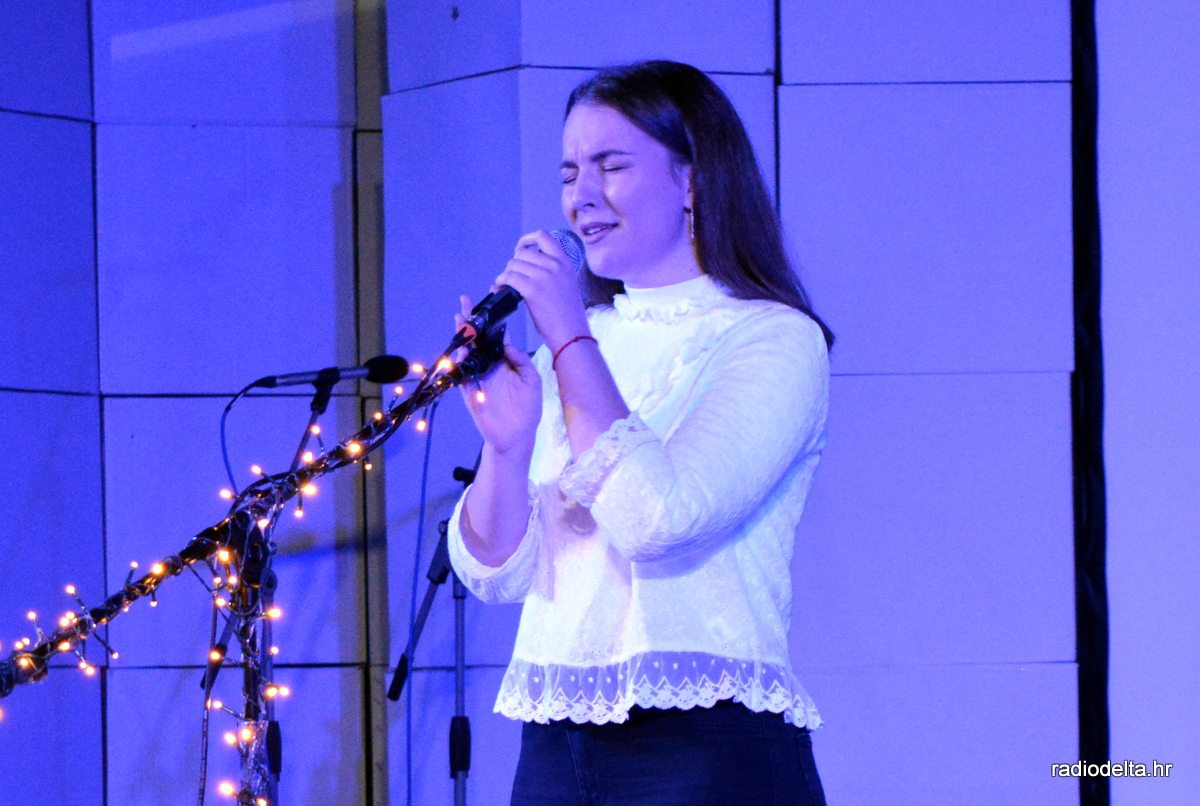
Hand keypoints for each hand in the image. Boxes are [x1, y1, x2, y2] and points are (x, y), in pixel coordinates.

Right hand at [456, 296, 541, 455]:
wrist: (517, 437)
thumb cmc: (527, 409)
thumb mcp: (532, 381)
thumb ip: (522, 361)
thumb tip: (509, 344)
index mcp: (505, 361)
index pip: (496, 335)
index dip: (492, 319)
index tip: (489, 301)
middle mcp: (490, 365)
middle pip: (477, 338)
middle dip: (471, 320)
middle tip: (465, 300)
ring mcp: (478, 376)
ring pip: (467, 352)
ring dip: (463, 336)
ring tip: (460, 318)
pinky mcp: (470, 390)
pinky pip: (461, 372)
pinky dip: (459, 361)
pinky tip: (460, 348)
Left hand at [494, 230, 591, 352]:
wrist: (572, 334)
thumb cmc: (569, 315)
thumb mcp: (567, 283)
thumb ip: (552, 271)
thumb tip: (528, 266)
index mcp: (565, 262)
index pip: (543, 236)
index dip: (527, 240)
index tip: (521, 250)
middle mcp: (554, 265)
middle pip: (522, 252)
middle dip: (514, 263)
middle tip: (513, 277)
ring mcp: (543, 276)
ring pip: (513, 264)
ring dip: (505, 274)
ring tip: (505, 285)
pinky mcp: (532, 290)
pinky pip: (509, 278)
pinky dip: (500, 283)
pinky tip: (499, 289)